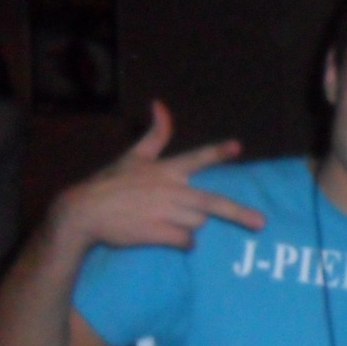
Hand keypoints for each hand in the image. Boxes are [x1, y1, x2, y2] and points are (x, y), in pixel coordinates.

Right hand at [52, 100, 265, 249]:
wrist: (85, 213)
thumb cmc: (111, 184)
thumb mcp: (134, 155)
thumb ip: (155, 133)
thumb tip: (160, 103)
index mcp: (165, 170)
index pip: (195, 158)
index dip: (217, 152)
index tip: (237, 147)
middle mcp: (170, 191)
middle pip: (212, 203)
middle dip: (239, 213)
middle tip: (261, 223)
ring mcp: (165, 213)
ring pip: (198, 222)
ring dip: (191, 224)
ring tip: (171, 220)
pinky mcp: (159, 234)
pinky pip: (185, 241)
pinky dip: (184, 242)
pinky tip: (172, 238)